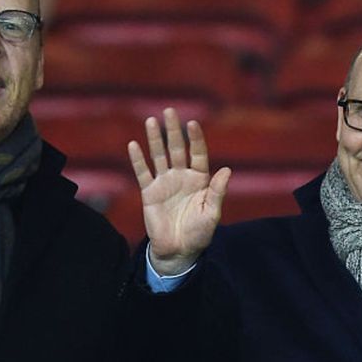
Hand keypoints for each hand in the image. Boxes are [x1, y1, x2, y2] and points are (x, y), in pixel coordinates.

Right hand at [127, 108, 230, 275]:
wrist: (178, 250)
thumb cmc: (199, 233)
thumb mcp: (212, 214)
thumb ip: (217, 192)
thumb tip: (227, 170)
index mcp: (199, 180)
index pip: (197, 154)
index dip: (195, 139)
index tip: (192, 123)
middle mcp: (181, 177)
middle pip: (176, 149)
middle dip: (173, 130)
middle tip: (169, 111)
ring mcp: (164, 184)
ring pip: (159, 156)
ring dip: (155, 139)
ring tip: (151, 121)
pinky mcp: (149, 193)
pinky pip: (143, 173)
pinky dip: (138, 159)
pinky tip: (134, 145)